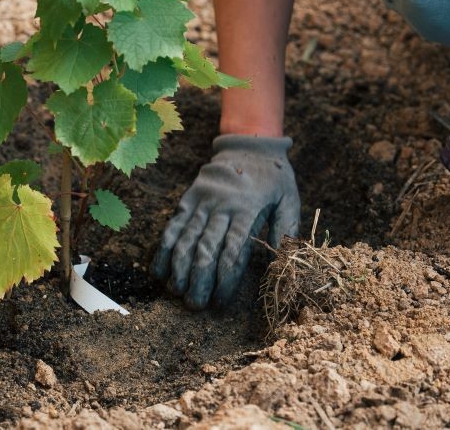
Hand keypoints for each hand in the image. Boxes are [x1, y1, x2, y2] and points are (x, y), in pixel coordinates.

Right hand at [151, 134, 299, 308]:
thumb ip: (287, 228)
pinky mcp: (188, 198)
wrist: (249, 144)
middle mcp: (221, 207)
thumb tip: (283, 260)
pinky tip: (160, 270)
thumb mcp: (290, 198)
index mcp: (247, 210)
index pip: (232, 251)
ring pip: (185, 239)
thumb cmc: (274, 177)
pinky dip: (165, 249)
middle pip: (205, 249)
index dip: (224, 279)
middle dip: (198, 280)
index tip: (221, 301)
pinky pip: (173, 226)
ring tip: (177, 292)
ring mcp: (201, 202)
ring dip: (179, 268)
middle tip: (195, 305)